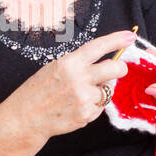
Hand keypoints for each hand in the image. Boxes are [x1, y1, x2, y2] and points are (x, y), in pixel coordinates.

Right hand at [11, 29, 136, 138]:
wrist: (26, 117)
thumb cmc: (39, 91)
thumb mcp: (55, 68)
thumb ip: (79, 64)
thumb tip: (105, 64)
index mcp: (69, 63)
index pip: (98, 47)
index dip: (117, 40)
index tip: (129, 37)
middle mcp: (78, 79)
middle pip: (115, 69)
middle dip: (120, 69)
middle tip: (117, 70)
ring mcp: (83, 98)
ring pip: (109, 90)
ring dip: (102, 90)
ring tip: (82, 93)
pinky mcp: (86, 115)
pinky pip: (100, 107)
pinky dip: (93, 106)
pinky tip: (77, 106)